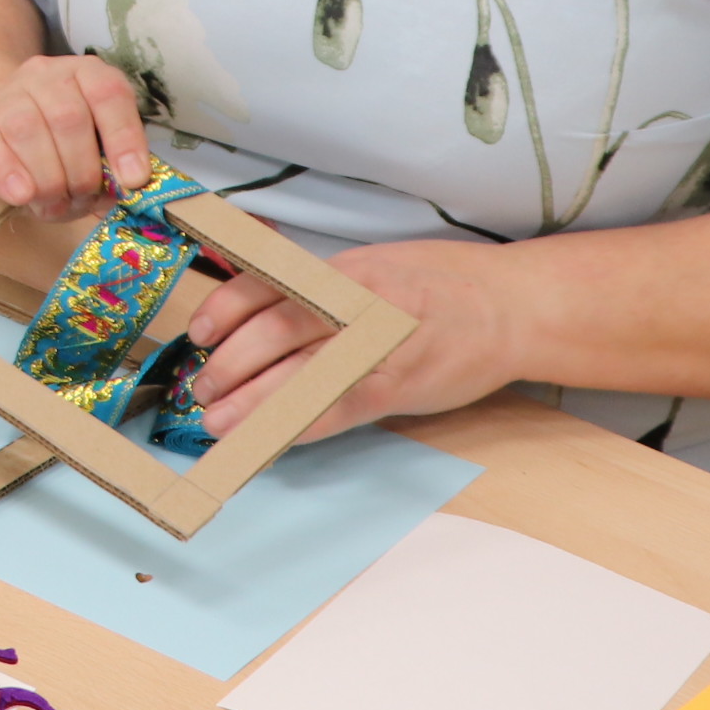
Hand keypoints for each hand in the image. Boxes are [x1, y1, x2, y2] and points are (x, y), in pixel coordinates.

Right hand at [0, 55, 155, 220]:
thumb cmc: (54, 156)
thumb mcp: (90, 158)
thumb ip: (110, 171)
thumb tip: (125, 189)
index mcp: (86, 75)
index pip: (108, 93)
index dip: (124, 138)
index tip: (132, 179)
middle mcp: (46, 75)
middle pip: (68, 116)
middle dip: (81, 170)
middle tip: (80, 199)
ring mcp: (5, 96)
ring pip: (27, 128)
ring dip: (48, 178)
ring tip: (53, 204)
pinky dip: (8, 173)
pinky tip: (21, 194)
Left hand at [186, 239, 529, 441]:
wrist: (511, 307)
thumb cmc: (442, 287)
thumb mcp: (374, 269)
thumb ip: (321, 289)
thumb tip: (258, 314)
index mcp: (344, 271)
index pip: (268, 284)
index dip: (224, 309)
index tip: (198, 333)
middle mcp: (355, 302)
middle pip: (275, 332)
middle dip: (228, 366)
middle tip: (201, 392)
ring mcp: (377, 345)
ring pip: (298, 374)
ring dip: (250, 404)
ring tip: (218, 424)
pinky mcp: (397, 386)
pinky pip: (336, 409)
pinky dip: (299, 425)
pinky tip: (271, 440)